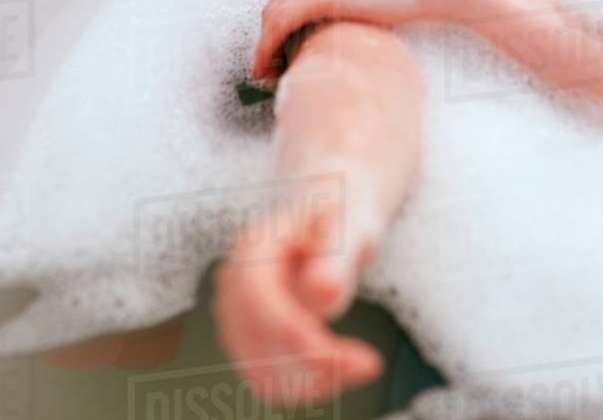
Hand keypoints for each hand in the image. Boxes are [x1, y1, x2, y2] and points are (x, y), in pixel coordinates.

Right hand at [210, 168, 385, 404]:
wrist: (329, 217)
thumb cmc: (342, 216)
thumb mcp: (350, 224)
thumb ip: (336, 257)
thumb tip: (320, 296)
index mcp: (254, 246)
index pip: (256, 297)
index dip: (290, 330)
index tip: (337, 355)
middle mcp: (234, 282)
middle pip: (255, 339)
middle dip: (311, 361)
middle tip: (368, 363)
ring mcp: (235, 315)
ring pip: (259, 369)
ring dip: (309, 379)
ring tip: (359, 364)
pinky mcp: (248, 339)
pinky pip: (266, 378)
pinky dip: (302, 385)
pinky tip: (338, 370)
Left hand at [251, 0, 506, 82]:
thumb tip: (348, 7)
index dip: (278, 20)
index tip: (278, 45)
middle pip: (277, 0)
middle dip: (268, 34)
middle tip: (269, 65)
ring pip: (273, 13)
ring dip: (264, 45)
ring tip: (268, 73)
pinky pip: (279, 23)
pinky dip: (267, 47)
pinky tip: (269, 68)